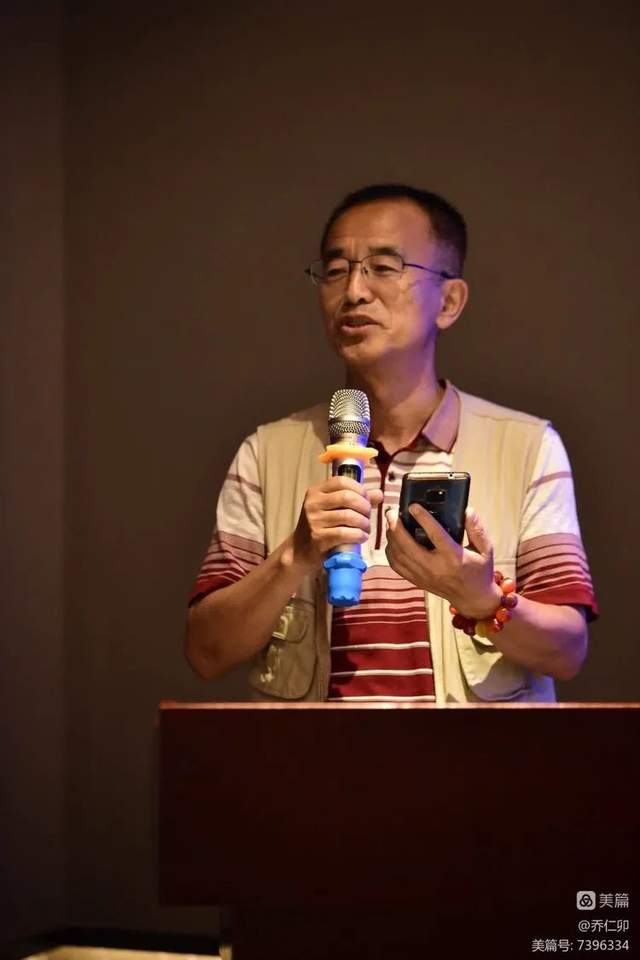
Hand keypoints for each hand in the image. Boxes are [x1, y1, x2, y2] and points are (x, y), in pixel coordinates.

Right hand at [292, 476, 383, 571]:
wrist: (301, 552)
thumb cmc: (321, 527)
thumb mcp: (332, 509)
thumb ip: (355, 499)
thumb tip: (379, 493)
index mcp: (315, 492)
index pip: (341, 481)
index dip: (359, 489)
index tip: (366, 499)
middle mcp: (313, 504)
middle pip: (347, 497)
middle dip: (364, 506)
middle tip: (368, 515)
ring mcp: (314, 521)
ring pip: (348, 516)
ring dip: (364, 523)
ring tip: (366, 528)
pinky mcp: (318, 538)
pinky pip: (345, 533)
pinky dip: (359, 535)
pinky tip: (362, 537)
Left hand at [385, 503, 501, 618]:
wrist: (473, 599)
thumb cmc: (479, 571)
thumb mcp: (485, 550)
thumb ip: (477, 529)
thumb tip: (468, 510)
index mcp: (454, 557)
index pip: (435, 535)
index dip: (423, 519)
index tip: (412, 506)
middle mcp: (436, 567)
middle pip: (407, 546)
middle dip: (396, 527)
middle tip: (392, 512)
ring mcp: (424, 576)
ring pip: (399, 555)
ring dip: (391, 537)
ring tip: (390, 522)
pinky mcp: (417, 581)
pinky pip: (397, 566)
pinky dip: (391, 551)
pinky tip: (391, 540)